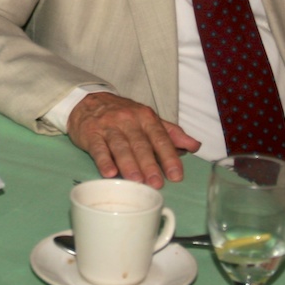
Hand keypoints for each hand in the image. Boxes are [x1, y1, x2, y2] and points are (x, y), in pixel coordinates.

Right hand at [66, 92, 200, 188]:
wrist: (89, 101)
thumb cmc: (123, 115)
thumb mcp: (148, 119)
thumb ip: (171, 133)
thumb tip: (195, 146)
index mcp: (146, 117)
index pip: (160, 137)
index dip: (169, 156)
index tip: (176, 175)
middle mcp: (128, 120)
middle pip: (140, 144)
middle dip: (149, 164)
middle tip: (157, 183)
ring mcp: (109, 127)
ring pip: (120, 146)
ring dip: (129, 164)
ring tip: (137, 181)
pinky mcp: (91, 134)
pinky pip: (98, 148)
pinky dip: (103, 161)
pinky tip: (109, 173)